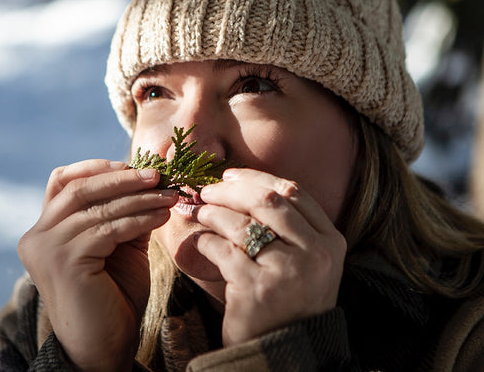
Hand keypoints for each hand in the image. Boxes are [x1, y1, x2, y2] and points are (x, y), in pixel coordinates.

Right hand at [17, 160, 177, 369]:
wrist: (104, 346)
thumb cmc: (112, 297)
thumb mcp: (118, 245)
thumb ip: (123, 214)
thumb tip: (148, 181)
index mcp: (44, 230)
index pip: (62, 182)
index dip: (95, 167)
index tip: (130, 163)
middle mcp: (37, 236)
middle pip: (79, 188)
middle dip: (122, 178)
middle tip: (159, 174)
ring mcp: (47, 248)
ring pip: (97, 207)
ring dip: (138, 198)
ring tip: (169, 195)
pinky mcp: (64, 261)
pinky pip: (108, 228)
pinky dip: (138, 218)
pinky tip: (160, 216)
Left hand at [195, 168, 346, 346]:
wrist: (284, 352)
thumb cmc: (289, 300)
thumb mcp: (305, 261)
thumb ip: (288, 225)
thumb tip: (240, 183)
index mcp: (330, 241)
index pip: (293, 192)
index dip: (257, 178)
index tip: (231, 176)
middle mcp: (315, 253)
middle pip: (266, 201)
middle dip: (230, 191)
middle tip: (207, 191)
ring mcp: (287, 271)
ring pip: (242, 224)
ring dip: (213, 213)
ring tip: (198, 212)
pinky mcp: (257, 288)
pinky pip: (223, 250)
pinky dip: (205, 241)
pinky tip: (198, 242)